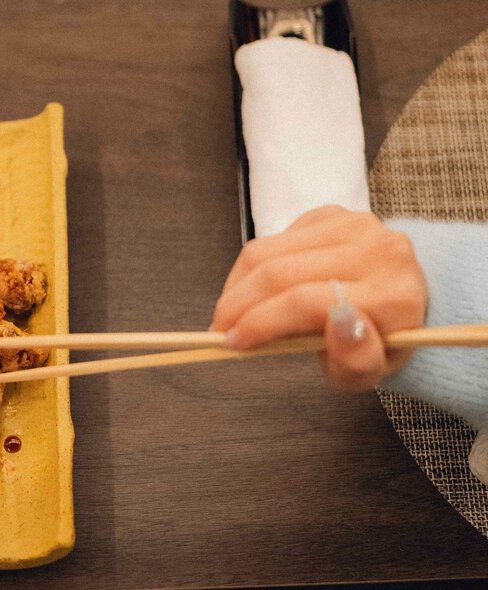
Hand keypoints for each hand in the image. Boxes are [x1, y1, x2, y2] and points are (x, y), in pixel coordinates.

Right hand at [211, 205, 427, 391]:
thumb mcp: (369, 372)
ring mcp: (353, 225)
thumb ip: (356, 361)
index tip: (231, 343)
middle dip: (237, 303)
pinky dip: (251, 268)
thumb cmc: (379, 341)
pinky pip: (273, 238)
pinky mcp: (332, 215)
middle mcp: (377, 251)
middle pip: (280, 272)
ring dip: (236, 284)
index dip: (260, 322)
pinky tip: (253, 290)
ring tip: (229, 312)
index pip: (307, 302)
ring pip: (267, 250)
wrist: (405, 299)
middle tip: (218, 329)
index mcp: (392, 296)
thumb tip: (341, 322)